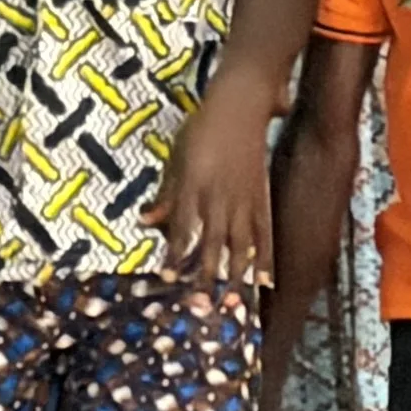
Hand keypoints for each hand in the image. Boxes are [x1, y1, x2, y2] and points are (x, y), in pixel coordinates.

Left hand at [148, 83, 276, 310]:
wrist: (241, 106)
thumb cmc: (203, 128)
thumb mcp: (177, 158)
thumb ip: (166, 194)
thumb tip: (146, 221)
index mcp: (194, 185)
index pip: (183, 227)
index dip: (175, 252)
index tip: (168, 276)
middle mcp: (220, 196)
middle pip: (213, 243)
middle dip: (206, 275)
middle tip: (200, 304)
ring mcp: (244, 198)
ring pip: (240, 243)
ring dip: (235, 274)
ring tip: (232, 301)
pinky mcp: (262, 197)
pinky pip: (264, 232)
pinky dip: (265, 257)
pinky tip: (264, 280)